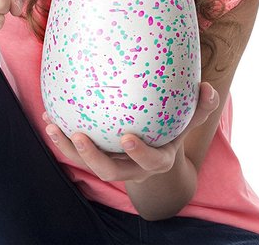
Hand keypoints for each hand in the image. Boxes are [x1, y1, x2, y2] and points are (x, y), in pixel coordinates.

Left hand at [43, 82, 218, 183]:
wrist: (155, 153)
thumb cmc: (171, 130)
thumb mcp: (186, 120)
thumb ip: (198, 107)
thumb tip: (209, 88)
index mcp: (157, 159)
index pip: (150, 161)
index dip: (139, 154)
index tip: (127, 137)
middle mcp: (132, 168)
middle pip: (110, 171)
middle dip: (92, 156)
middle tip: (77, 135)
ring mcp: (112, 165)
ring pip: (87, 164)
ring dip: (67, 148)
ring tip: (52, 125)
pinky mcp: (96, 157)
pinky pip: (75, 151)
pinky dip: (60, 137)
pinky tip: (49, 115)